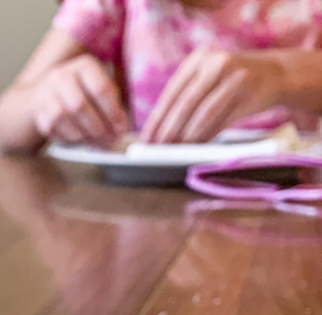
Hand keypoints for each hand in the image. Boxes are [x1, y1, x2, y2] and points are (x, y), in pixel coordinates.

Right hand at [31, 55, 128, 145]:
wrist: (44, 94)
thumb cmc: (81, 92)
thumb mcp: (98, 86)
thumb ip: (111, 103)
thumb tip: (121, 129)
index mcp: (84, 66)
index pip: (100, 89)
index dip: (112, 112)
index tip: (121, 129)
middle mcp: (62, 76)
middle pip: (80, 106)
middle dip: (97, 128)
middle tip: (109, 141)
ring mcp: (46, 93)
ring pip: (63, 119)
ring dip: (82, 135)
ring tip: (96, 143)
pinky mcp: (38, 111)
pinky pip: (53, 128)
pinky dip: (68, 138)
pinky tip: (81, 141)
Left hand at [140, 49, 285, 143]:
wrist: (273, 74)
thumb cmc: (227, 83)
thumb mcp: (205, 81)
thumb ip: (184, 101)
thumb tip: (157, 134)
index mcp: (198, 59)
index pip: (171, 93)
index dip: (157, 119)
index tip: (146, 140)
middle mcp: (216, 63)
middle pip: (185, 104)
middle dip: (169, 131)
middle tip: (158, 150)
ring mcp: (236, 77)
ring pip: (204, 114)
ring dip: (188, 137)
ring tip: (175, 151)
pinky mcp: (250, 94)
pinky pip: (222, 121)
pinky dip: (207, 136)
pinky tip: (196, 147)